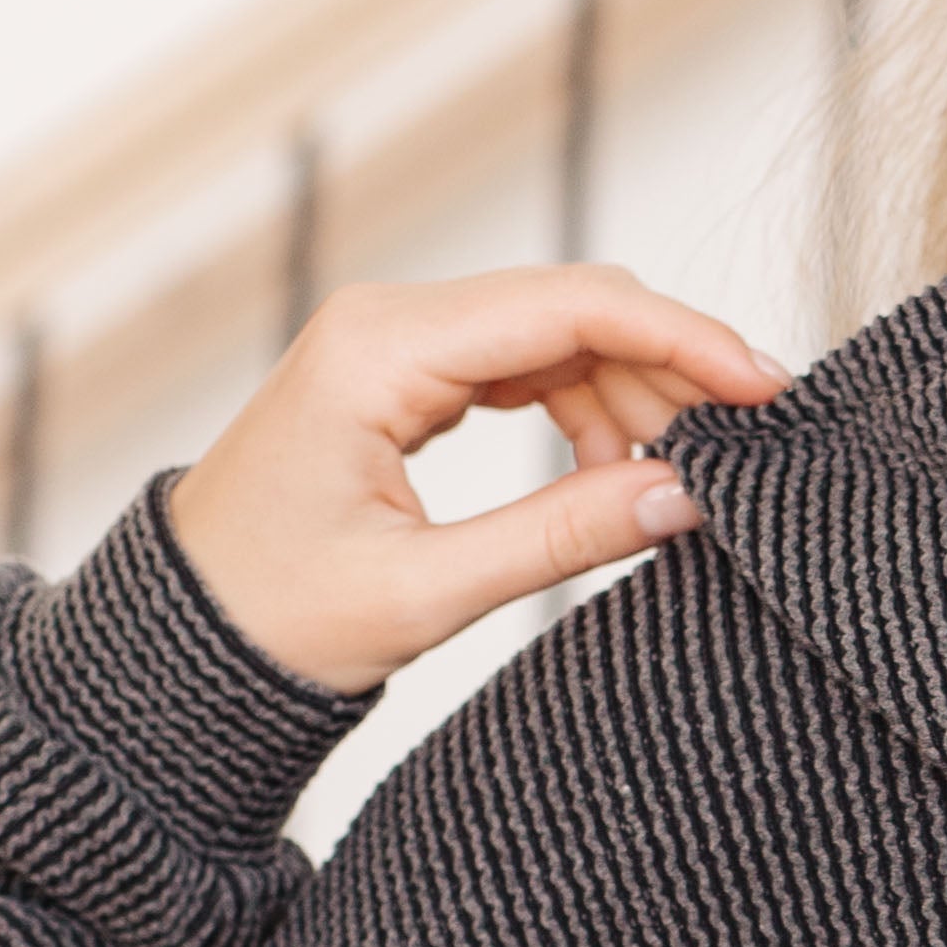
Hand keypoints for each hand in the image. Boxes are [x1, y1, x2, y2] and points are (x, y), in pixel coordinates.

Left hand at [165, 268, 788, 695]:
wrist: (183, 638)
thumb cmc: (273, 616)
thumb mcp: (426, 592)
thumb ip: (561, 539)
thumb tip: (685, 496)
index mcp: (381, 350)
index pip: (572, 308)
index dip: (684, 341)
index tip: (764, 389)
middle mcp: (390, 322)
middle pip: (576, 309)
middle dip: (670, 371)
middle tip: (742, 451)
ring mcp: (398, 344)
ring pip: (560, 338)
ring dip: (632, 398)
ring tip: (674, 485)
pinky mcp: (406, 378)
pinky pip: (526, 368)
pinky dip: (586, 411)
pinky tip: (615, 476)